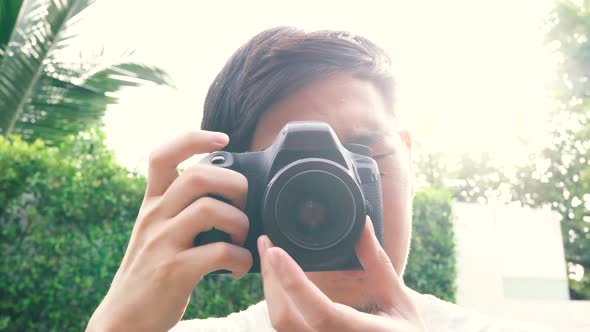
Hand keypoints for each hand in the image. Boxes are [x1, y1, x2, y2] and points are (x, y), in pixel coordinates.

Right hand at [87, 131, 251, 331]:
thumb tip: (221, 192)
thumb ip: (178, 209)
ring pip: (212, 209)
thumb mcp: (154, 231)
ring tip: (241, 240)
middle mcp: (154, 217)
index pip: (161, 155)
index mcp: (151, 204)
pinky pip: (220, 251)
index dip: (193, 138)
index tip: (222, 138)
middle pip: (198, 175)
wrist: (124, 318)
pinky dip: (240, 259)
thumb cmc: (150, 272)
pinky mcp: (174, 271)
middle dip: (234, 184)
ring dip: (240, 223)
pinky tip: (238, 268)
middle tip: (242, 205)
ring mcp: (162, 243)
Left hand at [257, 219, 425, 331]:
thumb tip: (363, 223)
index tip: (276, 251)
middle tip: (267, 244)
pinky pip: (285, 328)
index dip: (294, 282)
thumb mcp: (399, 299)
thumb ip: (377, 262)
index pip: (321, 312)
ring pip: (281, 324)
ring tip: (270, 258)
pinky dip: (277, 301)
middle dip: (271, 279)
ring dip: (271, 289)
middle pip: (286, 318)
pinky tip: (278, 281)